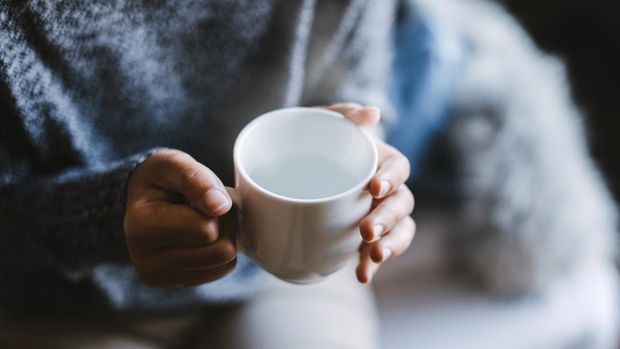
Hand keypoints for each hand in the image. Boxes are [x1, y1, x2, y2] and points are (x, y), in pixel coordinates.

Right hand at [124, 149, 235, 288]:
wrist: (143, 198)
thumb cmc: (161, 179)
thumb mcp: (174, 164)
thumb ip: (197, 179)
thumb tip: (220, 206)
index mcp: (141, 229)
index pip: (206, 231)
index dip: (215, 209)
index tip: (199, 197)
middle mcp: (146, 261)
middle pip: (220, 252)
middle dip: (223, 226)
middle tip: (206, 209)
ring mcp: (159, 277)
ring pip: (223, 265)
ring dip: (223, 239)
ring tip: (202, 221)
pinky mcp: (173, 284)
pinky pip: (218, 273)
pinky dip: (217, 254)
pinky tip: (199, 238)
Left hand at [323, 103, 415, 282]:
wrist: (285, 164)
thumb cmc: (311, 138)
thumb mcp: (322, 120)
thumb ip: (345, 114)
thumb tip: (374, 114)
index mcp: (379, 159)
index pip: (398, 168)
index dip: (392, 178)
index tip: (374, 188)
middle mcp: (384, 188)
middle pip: (402, 203)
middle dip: (388, 219)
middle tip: (367, 231)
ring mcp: (375, 214)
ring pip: (400, 230)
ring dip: (391, 244)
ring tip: (374, 257)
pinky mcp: (363, 237)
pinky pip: (377, 252)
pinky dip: (373, 264)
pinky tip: (363, 274)